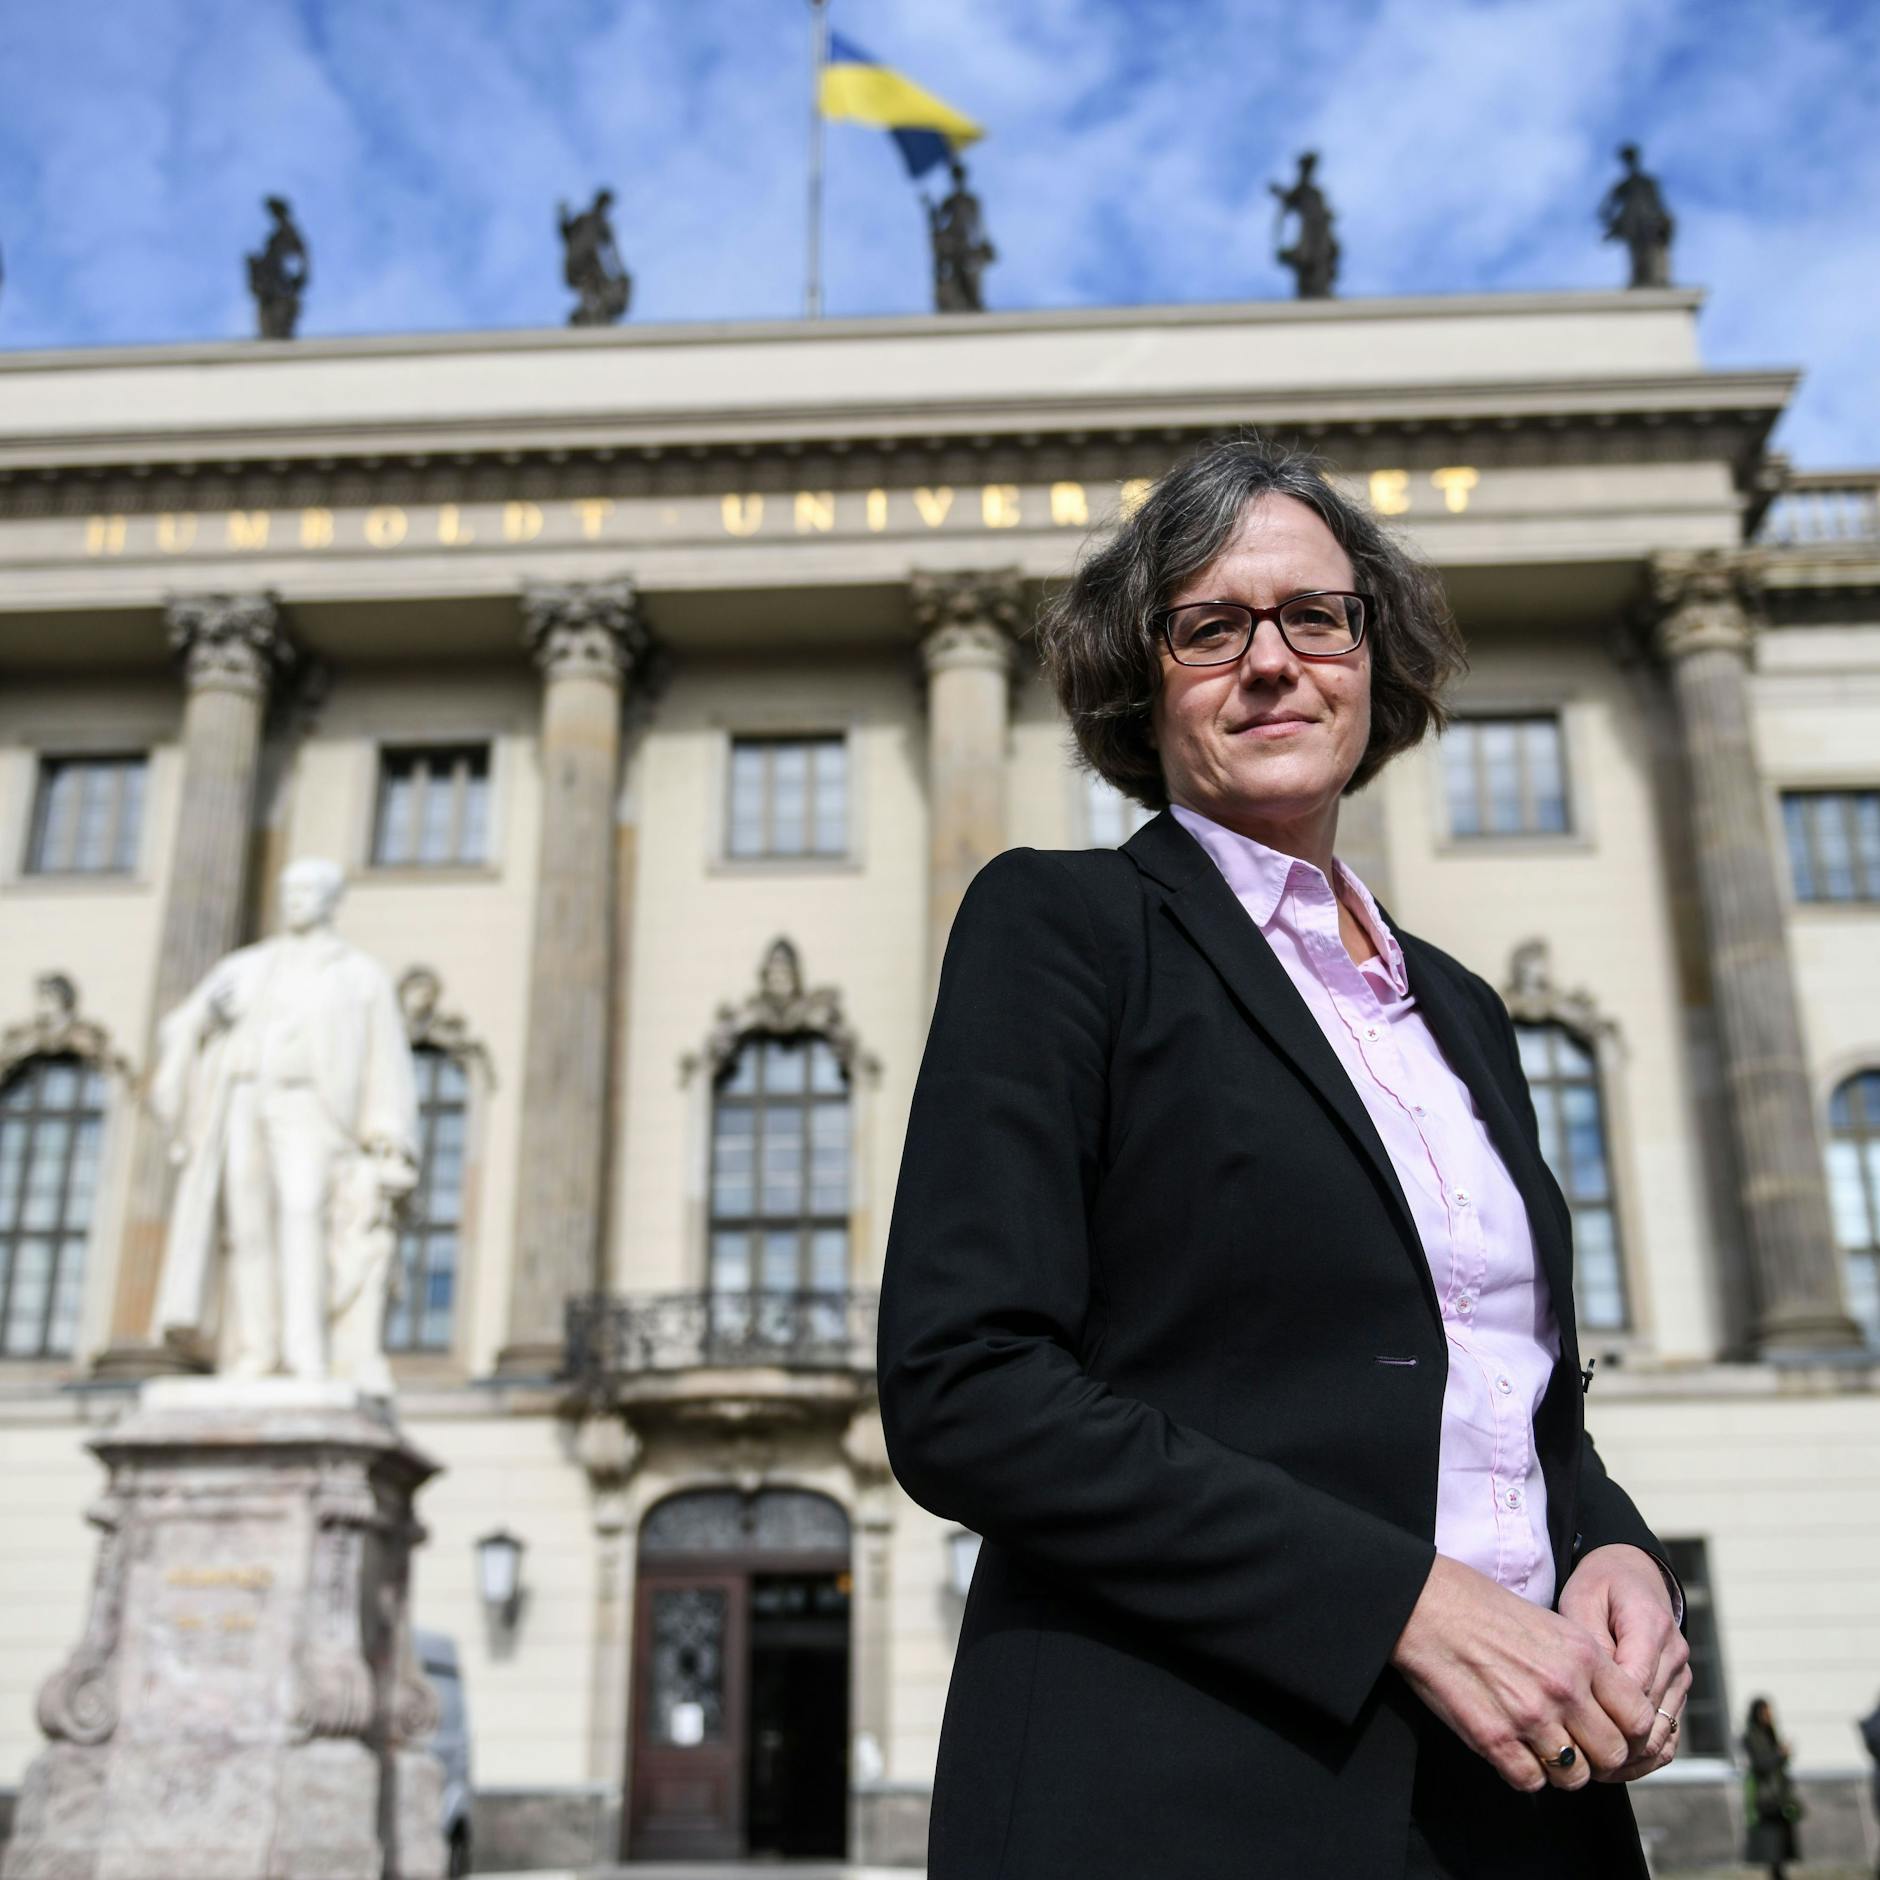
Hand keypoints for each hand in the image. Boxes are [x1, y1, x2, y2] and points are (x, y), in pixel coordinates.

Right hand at [1391, 1554, 1657, 1792]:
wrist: (1423, 1603)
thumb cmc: (1479, 1606)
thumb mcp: (1549, 1623)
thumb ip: (1584, 1666)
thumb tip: (1607, 1708)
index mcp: (1583, 1654)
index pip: (1640, 1719)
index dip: (1630, 1733)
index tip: (1612, 1731)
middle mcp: (1563, 1688)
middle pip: (1613, 1754)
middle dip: (1597, 1755)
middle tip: (1576, 1745)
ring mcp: (1528, 1716)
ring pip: (1574, 1775)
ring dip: (1561, 1768)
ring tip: (1541, 1748)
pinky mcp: (1492, 1737)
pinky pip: (1530, 1781)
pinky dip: (1524, 1772)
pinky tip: (1511, 1749)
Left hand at [1558, 1544, 1690, 1780]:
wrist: (1632, 1575)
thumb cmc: (1600, 1586)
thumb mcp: (1581, 1598)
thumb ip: (1588, 1640)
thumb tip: (1591, 1687)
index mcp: (1651, 1626)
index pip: (1635, 1685)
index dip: (1605, 1714)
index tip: (1571, 1730)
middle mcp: (1675, 1655)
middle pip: (1651, 1718)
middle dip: (1614, 1743)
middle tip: (1574, 1758)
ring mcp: (1681, 1677)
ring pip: (1663, 1735)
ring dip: (1629, 1757)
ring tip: (1589, 1767)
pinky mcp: (1678, 1693)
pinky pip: (1669, 1737)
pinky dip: (1643, 1755)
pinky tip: (1612, 1764)